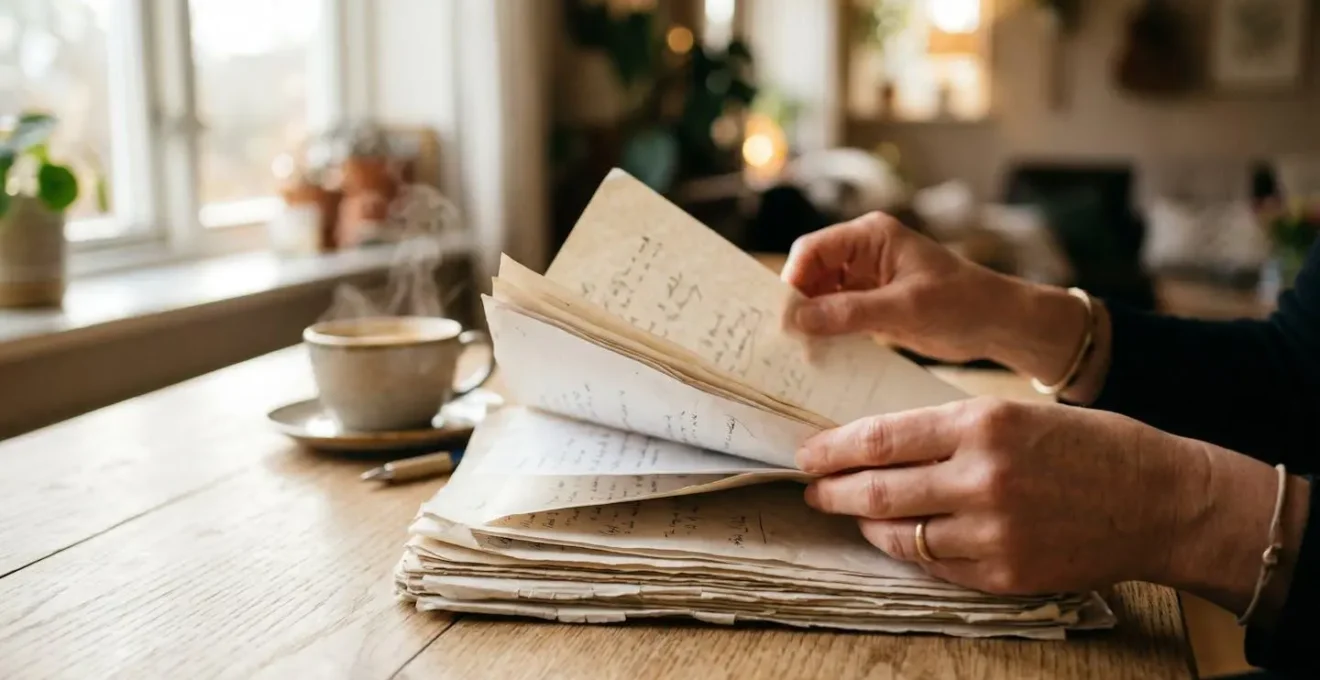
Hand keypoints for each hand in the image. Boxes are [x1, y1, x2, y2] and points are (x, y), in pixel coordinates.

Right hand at [781, 212, 1104, 398]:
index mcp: (871, 236)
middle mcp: (863, 252)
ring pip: (819, 296)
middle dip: (798, 303)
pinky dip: (826, 333)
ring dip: (810, 321)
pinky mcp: (872, 305)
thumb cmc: (964, 303)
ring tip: (798, 350)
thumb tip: (798, 319)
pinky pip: (836, 315)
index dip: (793, 281)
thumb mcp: (905, 308)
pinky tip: (819, 354)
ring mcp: (866, 280)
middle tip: (783, 338)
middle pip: (810, 273)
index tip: (783, 317)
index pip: (812, 250)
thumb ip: (849, 312)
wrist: (1000, 324)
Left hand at [796, 396, 1289, 606]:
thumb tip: (880, 444)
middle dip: (835, 490)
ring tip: (850, 513)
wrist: (1161, 500)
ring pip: (900, 533)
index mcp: (982, 424)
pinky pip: (935, 565)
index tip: (809, 454)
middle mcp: (982, 477)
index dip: (833, 449)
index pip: (881, 439)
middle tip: (813, 488)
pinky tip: (898, 538)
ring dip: (866, 524)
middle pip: (878, 489)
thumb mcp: (1015, 413)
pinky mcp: (1005, 572)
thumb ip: (949, 429)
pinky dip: (909, 551)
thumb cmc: (1090, 445)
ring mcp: (993, 531)